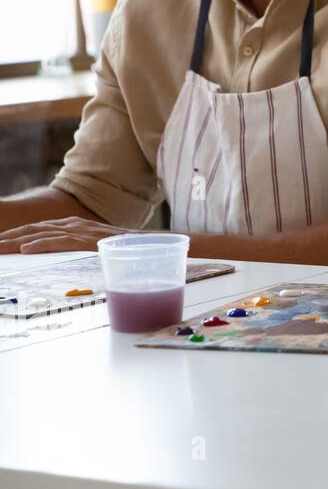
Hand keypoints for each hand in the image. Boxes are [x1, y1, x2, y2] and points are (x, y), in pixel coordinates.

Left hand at [0, 217, 132, 253]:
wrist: (152, 245)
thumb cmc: (128, 249)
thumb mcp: (98, 248)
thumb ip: (82, 250)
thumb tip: (66, 263)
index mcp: (75, 226)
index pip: (38, 229)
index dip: (16, 235)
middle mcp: (75, 224)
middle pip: (33, 229)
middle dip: (8, 237)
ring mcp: (82, 231)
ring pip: (40, 234)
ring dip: (15, 241)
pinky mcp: (88, 241)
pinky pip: (60, 241)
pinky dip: (40, 244)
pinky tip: (25, 249)